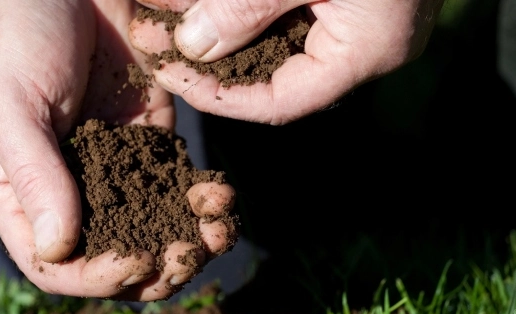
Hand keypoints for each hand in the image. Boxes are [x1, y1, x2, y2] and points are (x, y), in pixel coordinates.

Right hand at [0, 0, 234, 300]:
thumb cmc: (12, 36)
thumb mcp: (8, 105)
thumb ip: (34, 176)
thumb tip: (58, 249)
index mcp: (16, 191)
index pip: (51, 264)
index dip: (93, 277)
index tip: (133, 260)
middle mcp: (64, 186)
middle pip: (108, 255)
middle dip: (153, 267)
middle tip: (189, 257)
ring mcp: (108, 161)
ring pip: (149, 224)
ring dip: (186, 237)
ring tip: (218, 230)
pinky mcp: (146, 132)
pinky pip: (174, 179)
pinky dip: (200, 196)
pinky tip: (221, 193)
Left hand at [130, 0, 443, 123]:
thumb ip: (248, 5)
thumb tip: (192, 45)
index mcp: (366, 51)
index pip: (279, 101)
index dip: (216, 94)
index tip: (166, 70)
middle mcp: (360, 39)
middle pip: (266, 63)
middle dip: (203, 48)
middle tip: (149, 29)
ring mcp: (352, 10)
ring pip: (267, 26)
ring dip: (213, 15)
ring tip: (160, 5)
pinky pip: (278, 3)